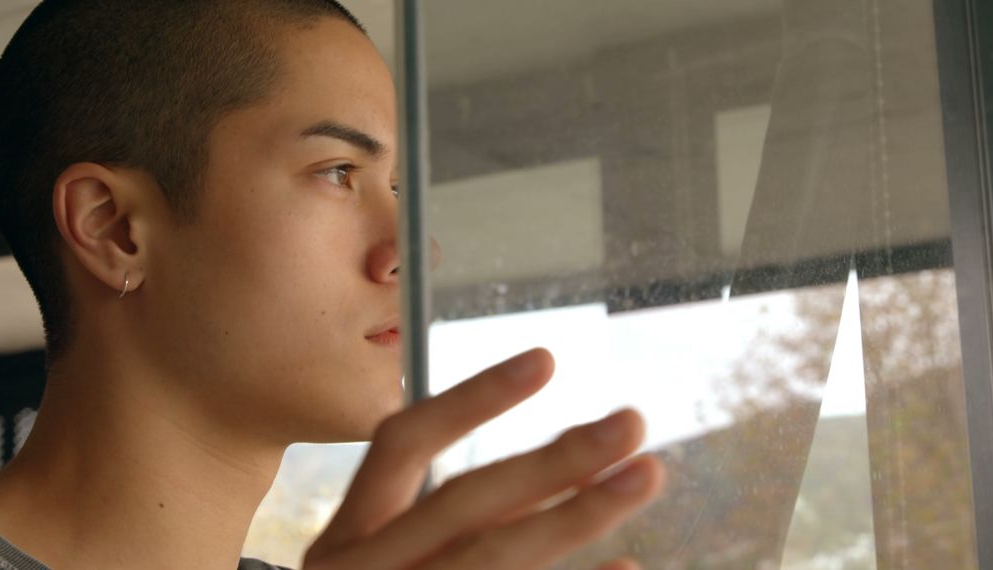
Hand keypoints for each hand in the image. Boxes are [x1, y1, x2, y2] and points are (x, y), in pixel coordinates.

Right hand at [301, 348, 665, 569]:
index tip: (546, 359)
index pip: (400, 446)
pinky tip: (629, 567)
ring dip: (579, 516)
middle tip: (632, 423)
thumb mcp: (385, 558)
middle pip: (464, 503)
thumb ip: (465, 517)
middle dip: (552, 460)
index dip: (471, 399)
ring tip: (645, 475)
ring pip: (496, 559)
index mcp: (347, 535)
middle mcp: (363, 569)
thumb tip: (570, 467)